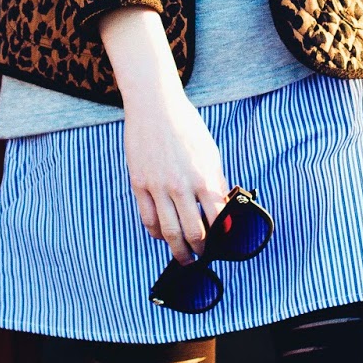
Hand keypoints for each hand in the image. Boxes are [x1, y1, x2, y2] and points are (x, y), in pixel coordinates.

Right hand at [123, 88, 229, 264]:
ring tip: (184, 257)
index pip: (218, 220)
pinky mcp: (139, 183)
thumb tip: (223, 210)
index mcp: (204, 177)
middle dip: (200, 252)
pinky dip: (156, 233)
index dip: (222, 239)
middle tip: (202, 257)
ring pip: (168, 232)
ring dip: (178, 250)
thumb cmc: (186, 126)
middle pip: (193, 233)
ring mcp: (157, 186)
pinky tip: (163, 235)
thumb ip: (216, 182)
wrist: (154, 105)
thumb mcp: (210, 152)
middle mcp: (181, 185)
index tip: (222, 246)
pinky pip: (148, 219)